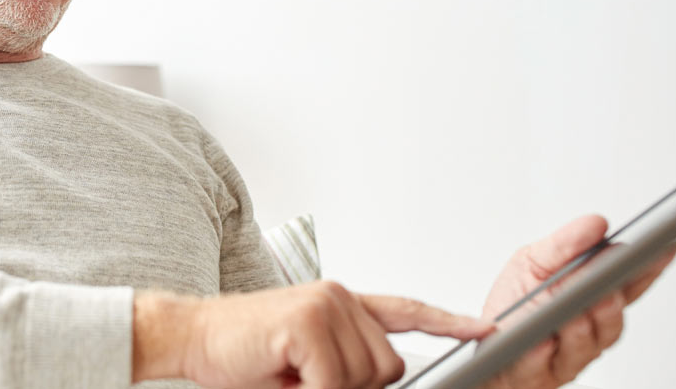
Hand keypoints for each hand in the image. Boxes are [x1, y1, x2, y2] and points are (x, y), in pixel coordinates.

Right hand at [178, 280, 493, 388]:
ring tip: (288, 374)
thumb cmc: (242, 355)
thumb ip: (344, 366)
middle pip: (388, 367)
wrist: (190, 335)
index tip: (484, 329)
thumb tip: (373, 379)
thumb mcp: (304, 364)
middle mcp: (340, 296)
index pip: (404, 310)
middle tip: (303, 380)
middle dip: (353, 388)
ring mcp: (326, 304)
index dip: (446, 322)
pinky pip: (334, 382)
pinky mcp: (309, 320)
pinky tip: (282, 374)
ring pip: (365, 377)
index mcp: (341, 304)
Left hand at [481, 215, 675, 388]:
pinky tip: (541, 340)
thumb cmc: (515, 304)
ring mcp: (569, 354)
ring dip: (581, 326)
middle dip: (612, 301)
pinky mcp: (541, 373)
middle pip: (610, 318)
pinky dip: (541, 351)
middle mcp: (588, 329)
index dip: (645, 271)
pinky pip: (542, 363)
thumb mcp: (532, 262)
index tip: (660, 251)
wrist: (487, 346)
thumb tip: (596, 224)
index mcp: (591, 299)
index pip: (627, 285)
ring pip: (584, 343)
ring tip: (576, 311)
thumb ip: (564, 245)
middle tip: (610, 285)